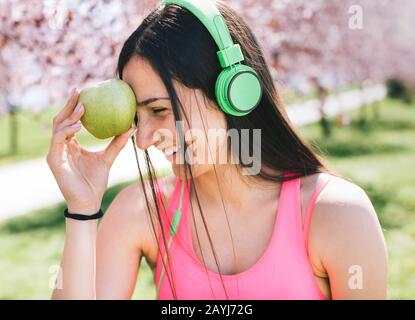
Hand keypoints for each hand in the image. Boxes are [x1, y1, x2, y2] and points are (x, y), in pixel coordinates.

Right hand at [46, 88, 136, 213]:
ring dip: (69, 116)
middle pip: (61, 120)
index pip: (70, 121)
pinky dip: (66, 132)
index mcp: (71, 144)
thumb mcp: (108, 158)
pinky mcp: (54, 161)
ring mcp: (56, 153)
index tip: (84, 92)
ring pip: (57, 128)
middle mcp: (61, 146)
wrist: (89, 201)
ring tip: (82, 108)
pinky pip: (57, 141)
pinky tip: (77, 126)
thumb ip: (117, 143)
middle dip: (68, 104)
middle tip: (78, 91)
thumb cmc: (96, 182)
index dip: (75, 106)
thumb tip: (132, 127)